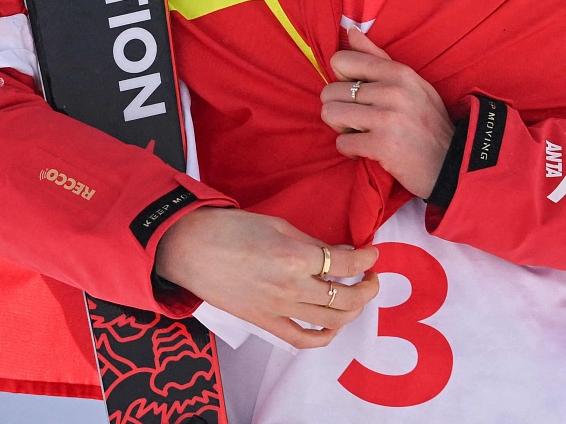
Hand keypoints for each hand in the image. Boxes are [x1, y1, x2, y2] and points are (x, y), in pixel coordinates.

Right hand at [152, 207, 379, 348]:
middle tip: (370, 276)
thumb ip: (313, 243)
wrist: (192, 249)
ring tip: (356, 296)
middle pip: (346, 298)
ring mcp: (278, 310)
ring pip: (332, 322)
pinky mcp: (265, 323)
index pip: (346, 263)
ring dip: (353, 310)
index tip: (372, 253)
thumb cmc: (232, 229)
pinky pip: (302, 339)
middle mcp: (292, 288)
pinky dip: (324, 336)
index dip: (366, 258)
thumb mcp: (280, 225)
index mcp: (296, 257)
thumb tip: (339, 252)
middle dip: (368, 287)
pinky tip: (332, 324)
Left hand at [322, 27, 456, 198]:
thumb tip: (350, 30)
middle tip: (357, 120)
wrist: (451, 162)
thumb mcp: (411, 83)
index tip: (356, 93)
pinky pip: (342, 143)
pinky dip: (350, 150)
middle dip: (338, 109)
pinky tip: (367, 150)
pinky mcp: (382, 145)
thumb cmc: (427, 121)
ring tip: (359, 133)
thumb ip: (377, 57)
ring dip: (340, 128)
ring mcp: (387, 118)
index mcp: (398, 72)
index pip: (341, 60)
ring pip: (330, 114)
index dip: (341, 79)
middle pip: (330, 91)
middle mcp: (392, 91)